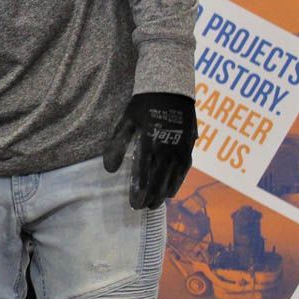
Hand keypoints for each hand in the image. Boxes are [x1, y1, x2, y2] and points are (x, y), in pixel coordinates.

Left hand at [103, 93, 196, 209]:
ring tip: (152, 204)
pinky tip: (169, 192)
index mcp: (150, 141)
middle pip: (160, 181)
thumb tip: (109, 169)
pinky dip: (176, 184)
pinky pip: (183, 172)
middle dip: (150, 197)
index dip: (139, 191)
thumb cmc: (144, 105)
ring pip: (173, 180)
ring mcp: (181, 150)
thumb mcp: (127, 121)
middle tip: (141, 208)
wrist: (171, 90)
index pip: (144, 173)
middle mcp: (168, 149)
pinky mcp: (189, 149)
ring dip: (163, 194)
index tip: (133, 203)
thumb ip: (117, 144)